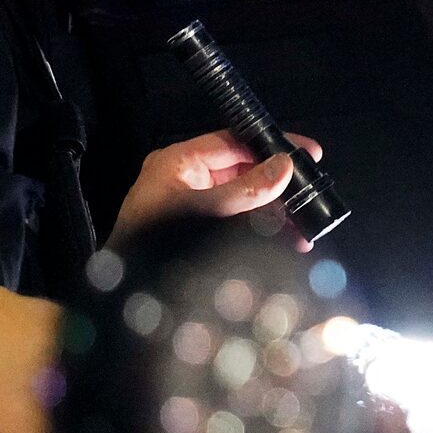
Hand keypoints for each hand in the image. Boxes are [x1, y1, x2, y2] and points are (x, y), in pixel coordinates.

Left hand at [108, 130, 323, 245]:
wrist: (122, 291)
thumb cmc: (154, 242)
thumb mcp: (206, 210)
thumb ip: (246, 190)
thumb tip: (283, 168)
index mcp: (179, 162)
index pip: (235, 142)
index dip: (273, 146)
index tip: (307, 153)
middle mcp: (185, 178)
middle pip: (243, 172)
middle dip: (278, 189)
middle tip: (309, 199)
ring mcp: (190, 205)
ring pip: (242, 200)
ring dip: (273, 215)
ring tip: (301, 234)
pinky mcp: (195, 230)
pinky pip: (234, 222)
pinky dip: (258, 231)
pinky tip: (282, 244)